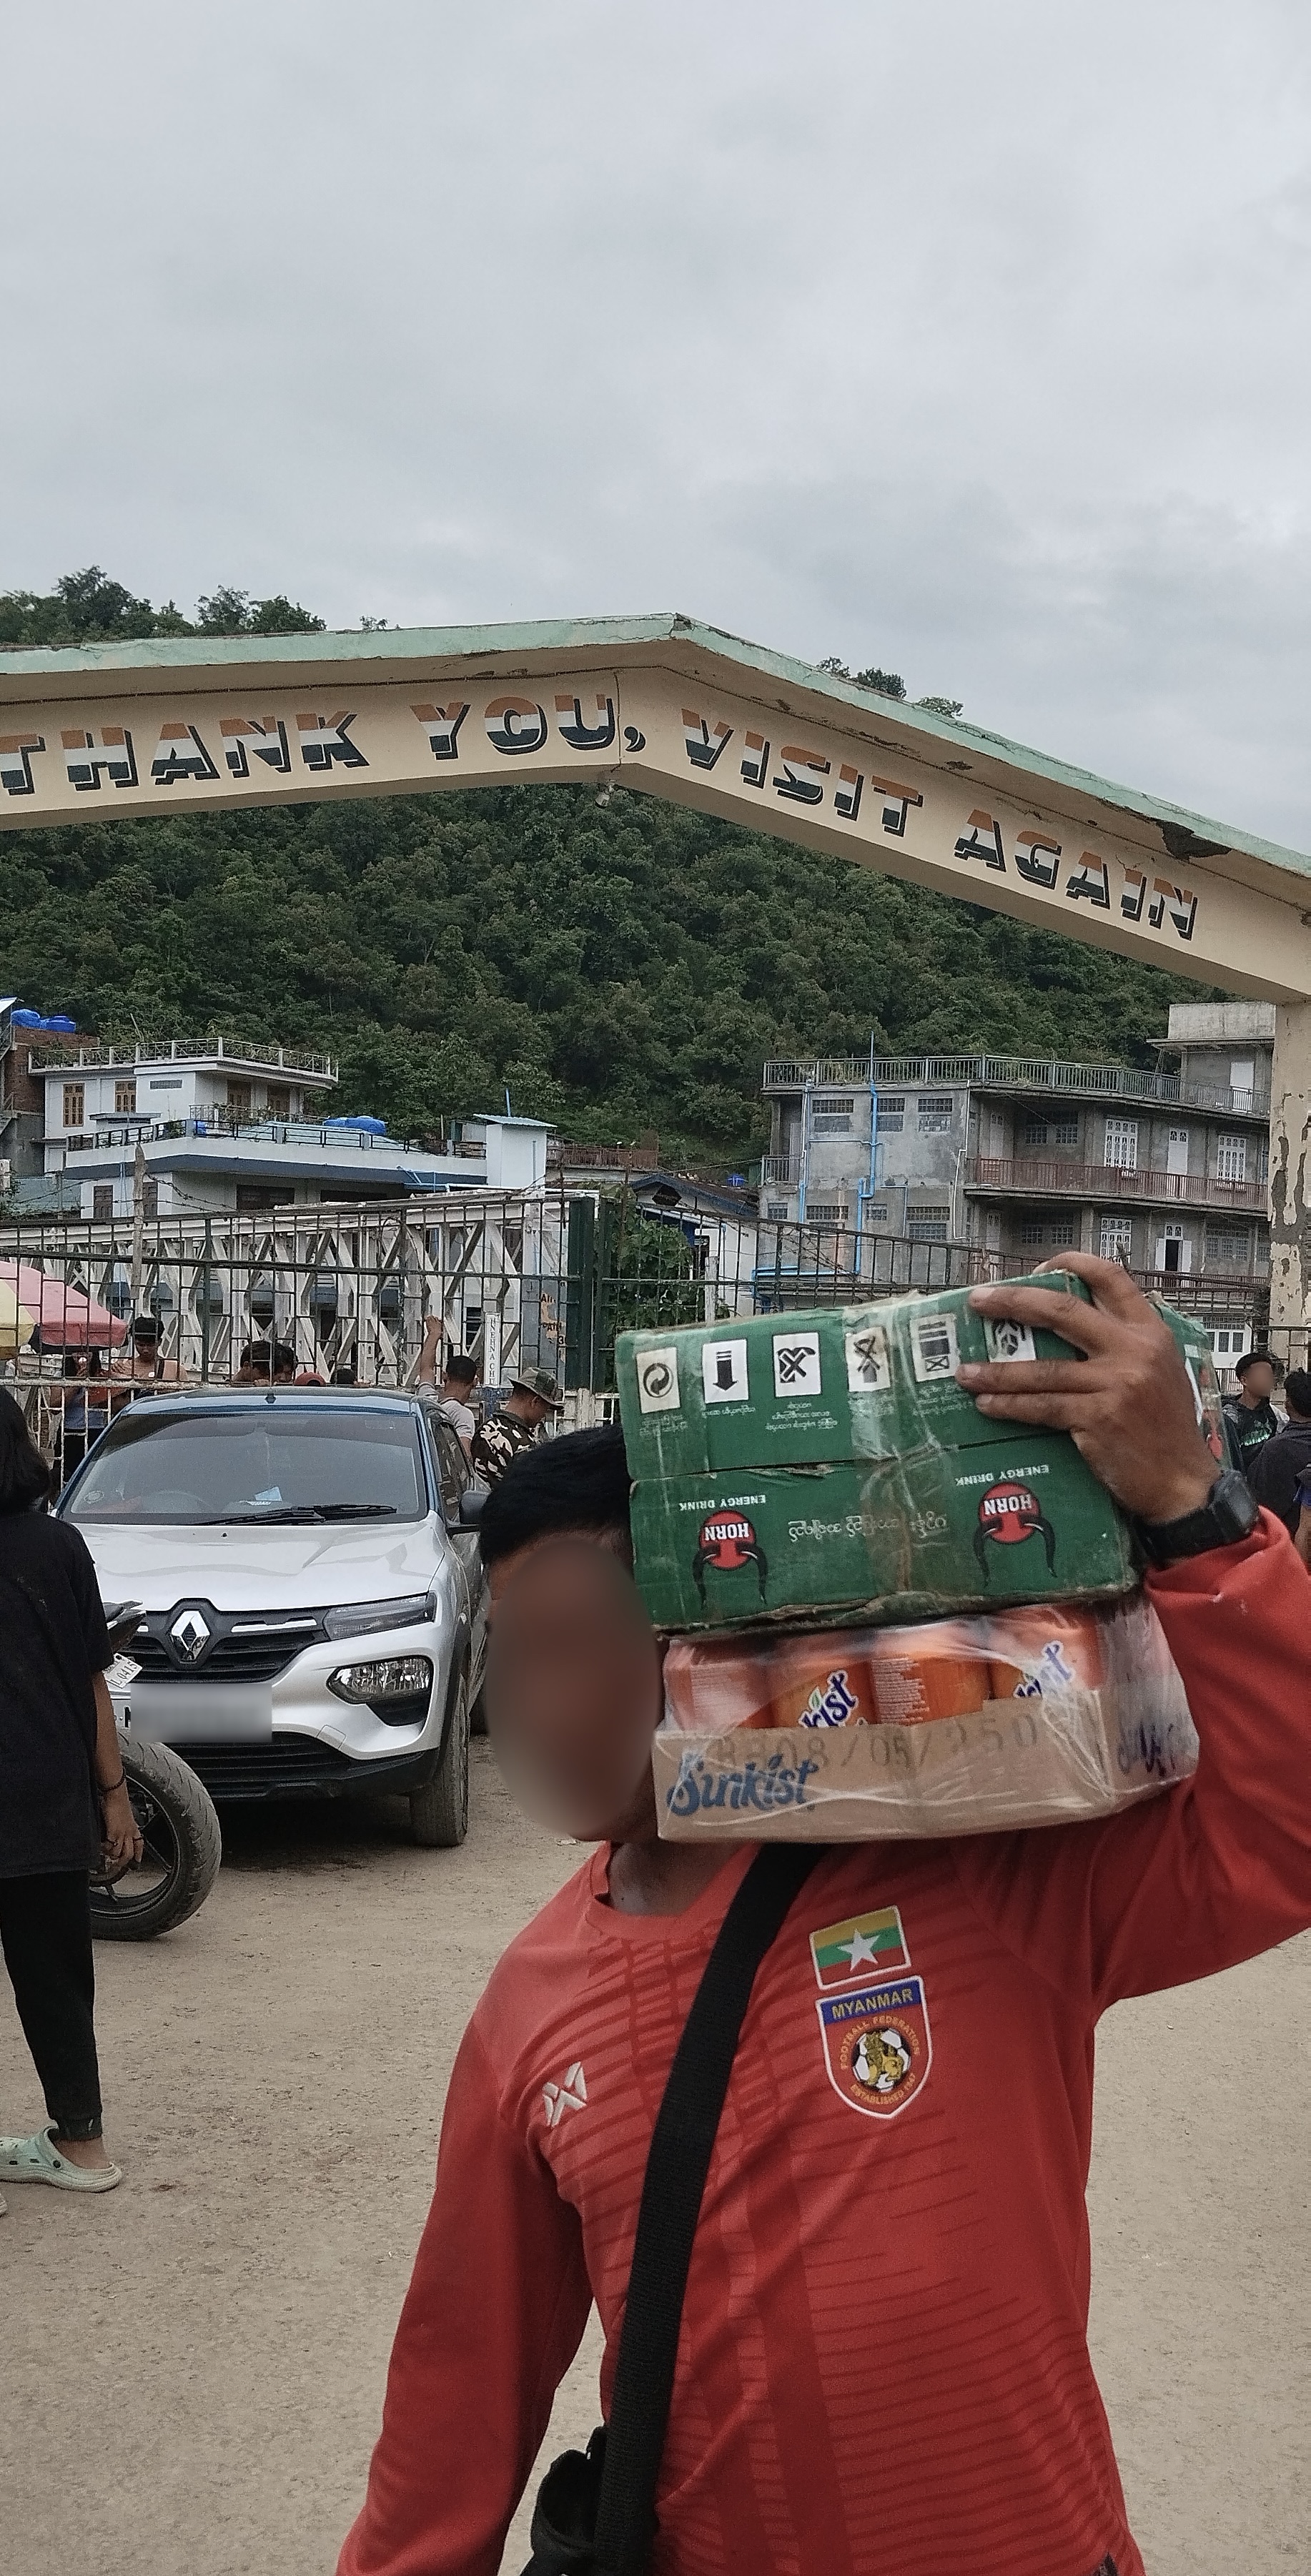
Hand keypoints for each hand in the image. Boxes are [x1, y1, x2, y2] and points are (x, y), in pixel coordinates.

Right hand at [100, 1781, 143, 1867]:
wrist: (116, 1795)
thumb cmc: (118, 1802)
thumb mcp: (123, 1815)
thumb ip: (120, 1824)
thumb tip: (114, 1828)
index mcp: (133, 1828)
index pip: (139, 1844)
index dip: (139, 1854)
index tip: (137, 1861)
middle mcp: (130, 1832)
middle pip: (130, 1853)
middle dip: (123, 1862)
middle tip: (116, 1866)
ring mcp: (122, 1833)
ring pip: (121, 1854)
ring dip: (113, 1858)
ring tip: (107, 1858)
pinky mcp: (114, 1832)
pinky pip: (111, 1847)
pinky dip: (106, 1851)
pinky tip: (101, 1849)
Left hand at [958, 1253, 1218, 1523]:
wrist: (1182, 1481)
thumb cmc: (1166, 1427)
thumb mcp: (1159, 1369)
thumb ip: (1123, 1342)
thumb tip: (1066, 1324)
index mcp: (1150, 1331)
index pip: (1110, 1277)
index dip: (1070, 1264)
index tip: (1034, 1269)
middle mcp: (1134, 1350)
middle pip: (1063, 1309)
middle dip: (1013, 1301)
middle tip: (978, 1301)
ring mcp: (1115, 1384)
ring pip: (1042, 1368)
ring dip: (997, 1370)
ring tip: (965, 1371)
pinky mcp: (1098, 1419)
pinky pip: (1042, 1406)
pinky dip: (1010, 1405)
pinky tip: (987, 1404)